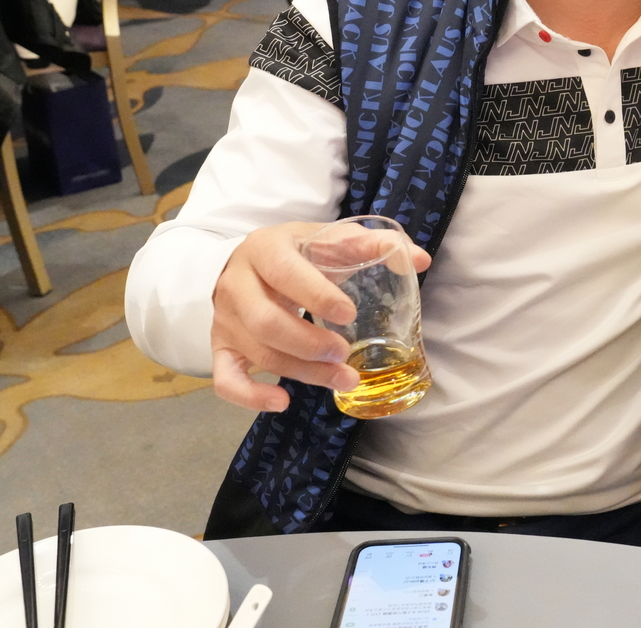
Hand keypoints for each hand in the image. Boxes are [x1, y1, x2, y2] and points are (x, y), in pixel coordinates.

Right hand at [209, 221, 431, 411]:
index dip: (316, 296)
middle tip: (345, 352)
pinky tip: (283, 401)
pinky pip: (225, 378)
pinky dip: (250, 396)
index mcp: (265, 249)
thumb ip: (372, 245)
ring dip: (301, 372)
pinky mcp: (221, 347)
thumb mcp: (329, 239)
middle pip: (266, 322)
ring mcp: (225, 318)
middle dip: (309, 344)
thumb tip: (420, 259)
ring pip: (257, 352)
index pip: (285, 273)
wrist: (248, 261)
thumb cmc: (298, 252)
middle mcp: (237, 284)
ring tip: (343, 378)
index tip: (349, 314)